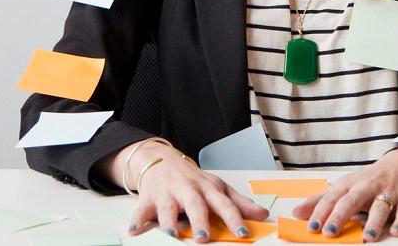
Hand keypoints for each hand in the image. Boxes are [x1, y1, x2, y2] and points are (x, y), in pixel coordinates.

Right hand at [124, 143, 269, 242]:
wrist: (162, 160)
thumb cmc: (193, 179)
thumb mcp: (218, 187)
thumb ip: (239, 203)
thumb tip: (263, 215)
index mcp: (208, 189)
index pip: (224, 204)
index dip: (234, 218)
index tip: (242, 232)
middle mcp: (188, 190)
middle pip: (195, 205)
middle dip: (200, 221)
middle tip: (204, 238)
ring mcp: (168, 194)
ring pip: (168, 208)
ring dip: (169, 222)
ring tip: (172, 234)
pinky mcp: (148, 198)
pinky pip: (141, 210)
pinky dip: (137, 220)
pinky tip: (135, 230)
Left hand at [292, 147, 397, 241]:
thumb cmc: (369, 180)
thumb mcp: (344, 186)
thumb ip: (321, 200)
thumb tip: (296, 212)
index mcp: (350, 185)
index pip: (332, 198)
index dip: (321, 212)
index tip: (312, 227)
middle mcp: (367, 187)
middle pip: (352, 200)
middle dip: (340, 215)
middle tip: (330, 231)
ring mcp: (388, 192)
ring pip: (380, 206)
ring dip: (374, 221)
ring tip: (367, 236)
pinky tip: (395, 231)